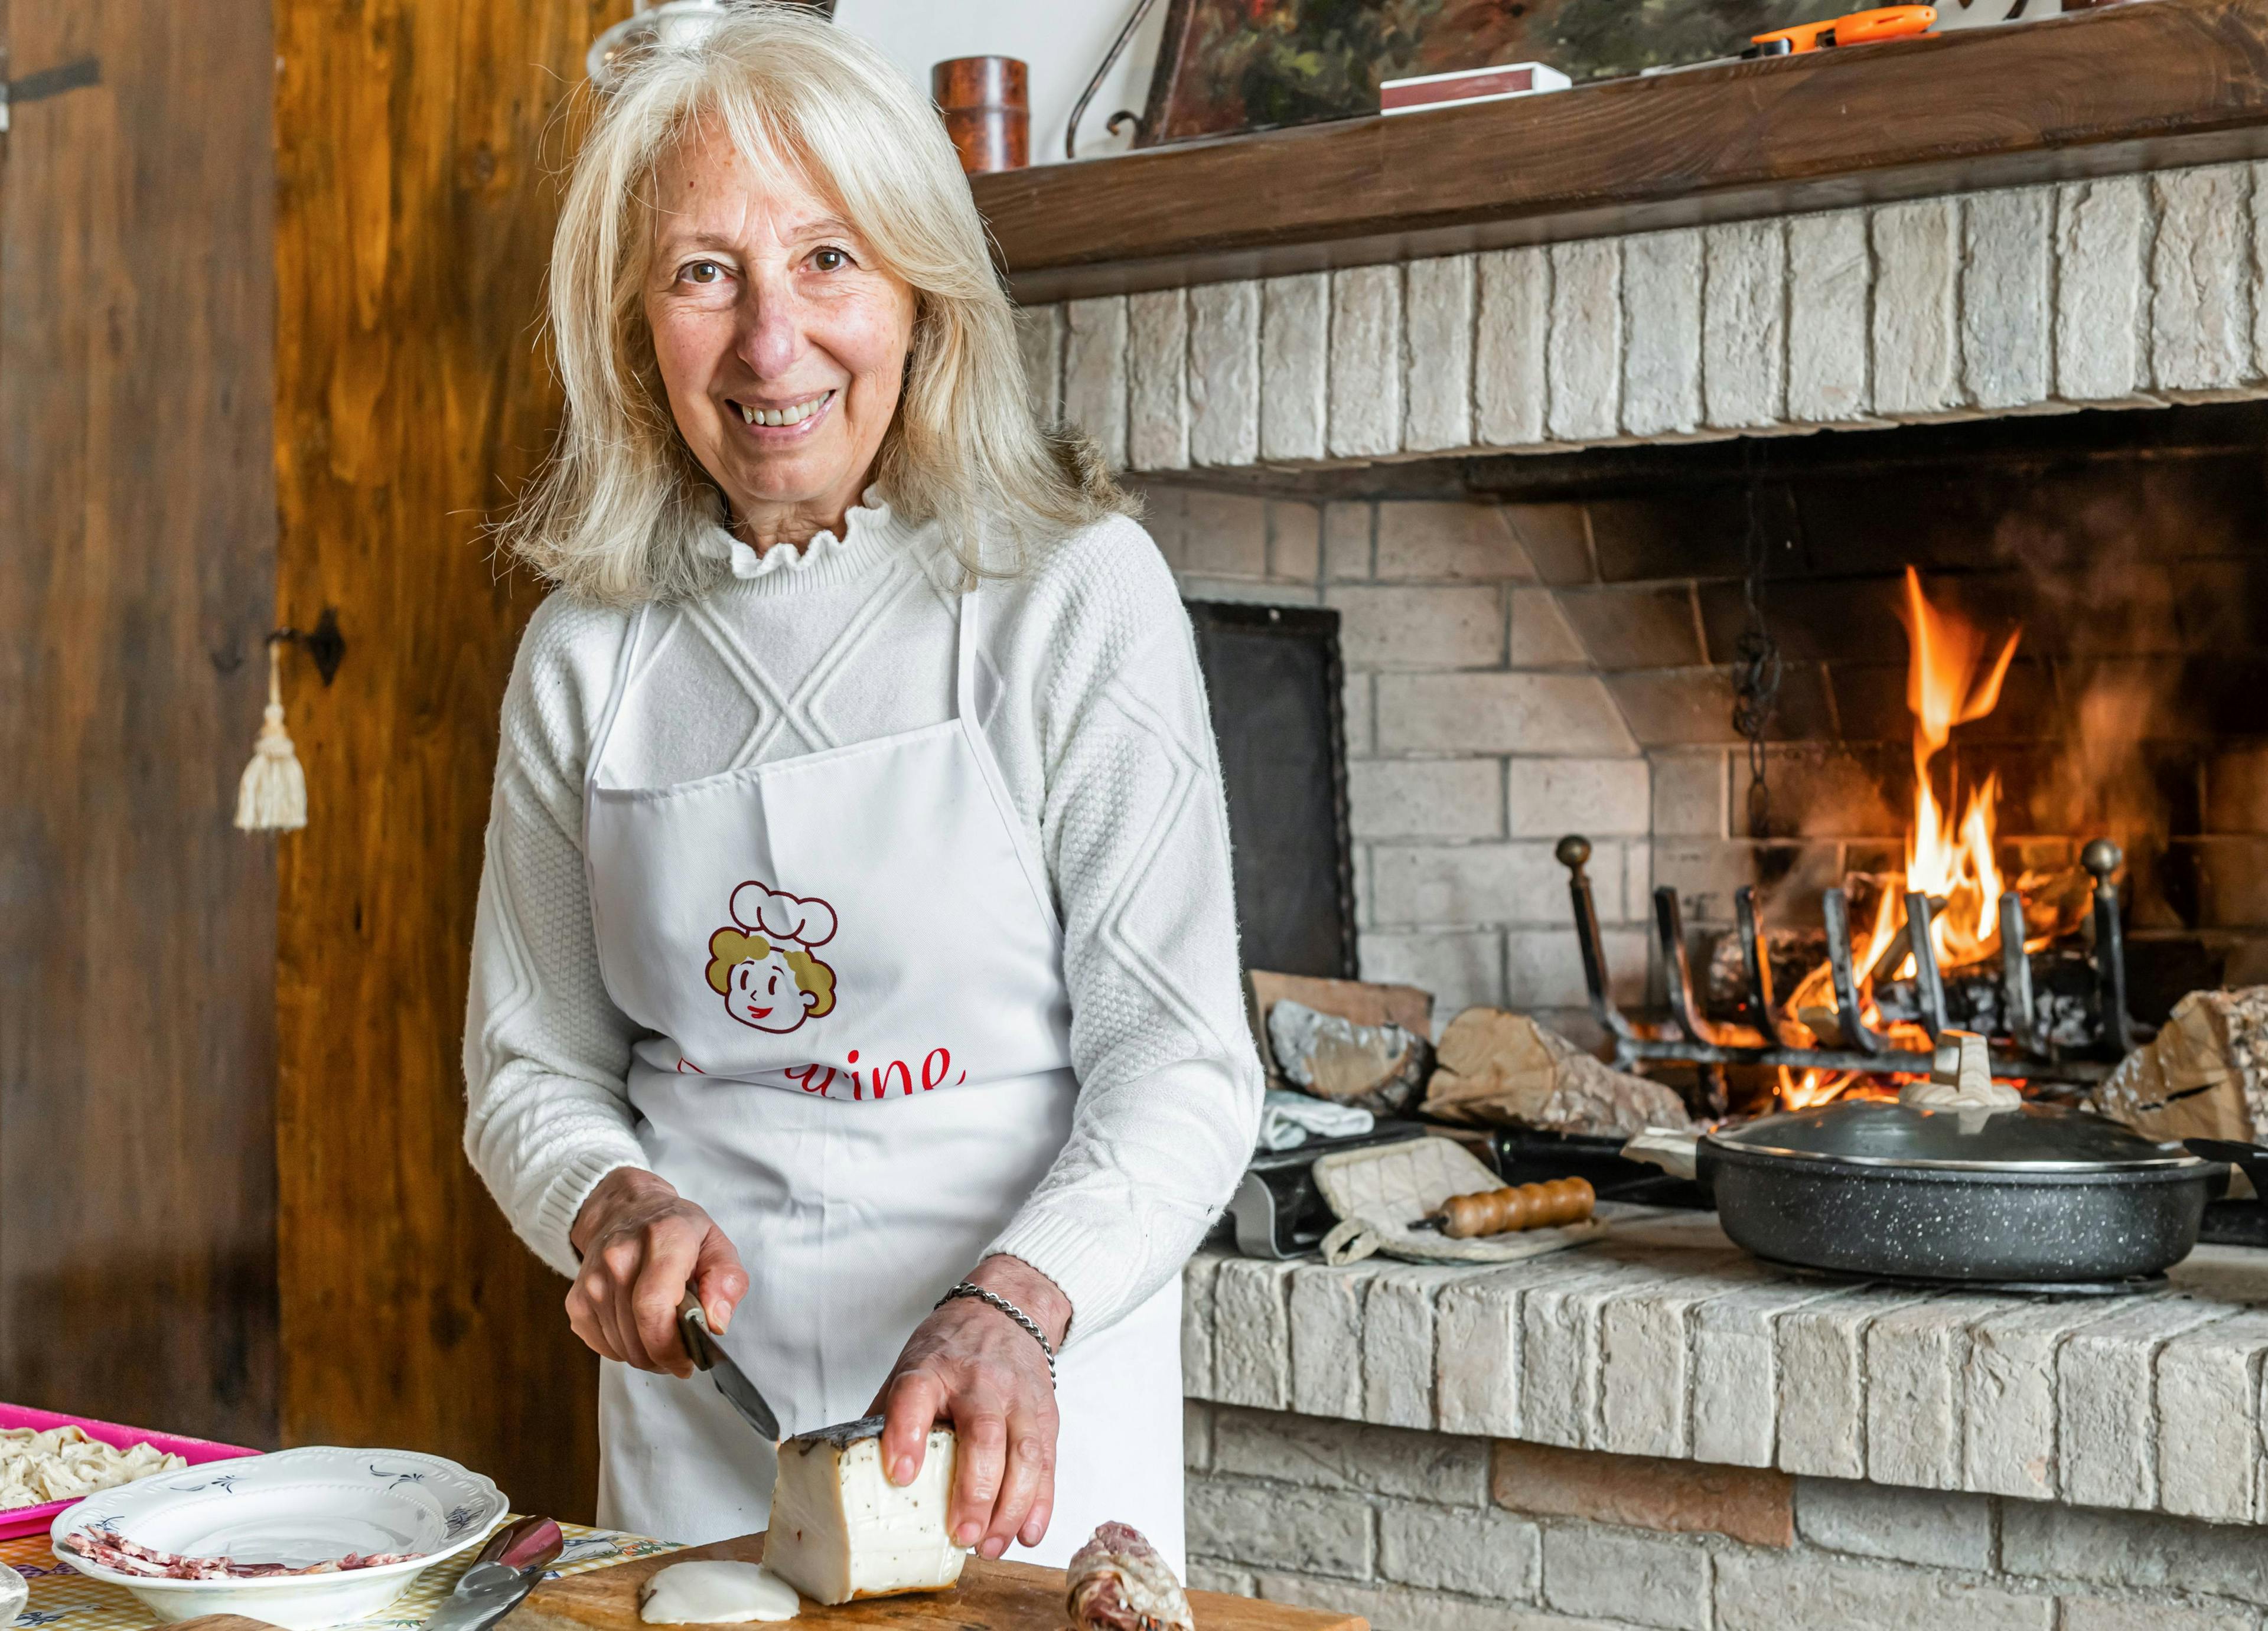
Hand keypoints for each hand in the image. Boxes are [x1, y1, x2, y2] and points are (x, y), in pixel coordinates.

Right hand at [567, 1168, 748, 1376]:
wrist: (624, 1210)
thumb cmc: (674, 1229)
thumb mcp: (716, 1243)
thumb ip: (727, 1282)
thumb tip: (717, 1322)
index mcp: (662, 1239)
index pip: (654, 1307)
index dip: (670, 1347)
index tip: (687, 1361)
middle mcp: (620, 1258)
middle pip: (637, 1336)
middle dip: (663, 1357)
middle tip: (680, 1352)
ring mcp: (593, 1280)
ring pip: (620, 1346)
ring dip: (645, 1355)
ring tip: (662, 1336)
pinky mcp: (576, 1299)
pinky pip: (601, 1345)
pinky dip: (623, 1349)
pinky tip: (637, 1329)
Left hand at [868, 1255, 1070, 1560]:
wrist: (1007, 1310)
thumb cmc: (948, 1351)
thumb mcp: (908, 1370)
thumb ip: (886, 1418)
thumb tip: (849, 1475)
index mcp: (931, 1369)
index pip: (915, 1397)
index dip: (906, 1435)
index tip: (899, 1475)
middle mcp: (979, 1382)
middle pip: (983, 1434)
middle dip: (975, 1490)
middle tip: (962, 1535)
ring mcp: (1017, 1397)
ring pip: (1024, 1453)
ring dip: (1011, 1506)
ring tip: (990, 1546)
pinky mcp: (1045, 1414)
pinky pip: (1048, 1461)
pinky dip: (1042, 1502)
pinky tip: (1028, 1533)